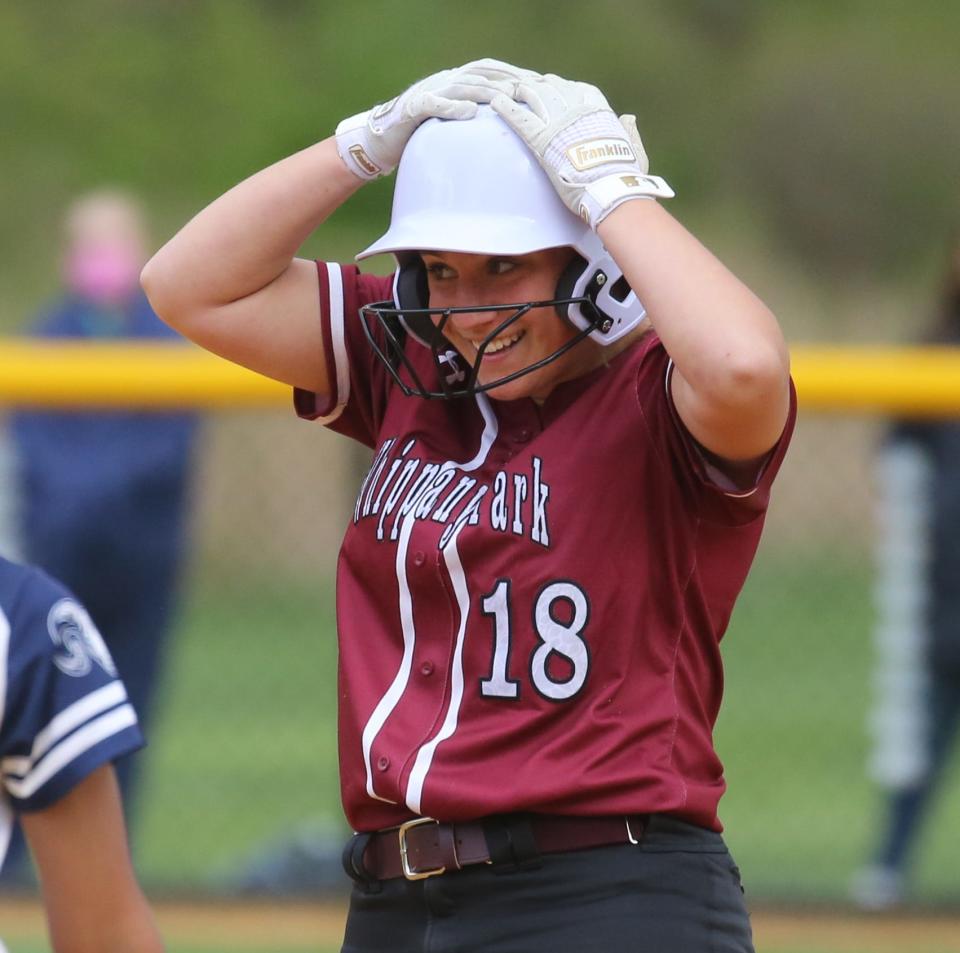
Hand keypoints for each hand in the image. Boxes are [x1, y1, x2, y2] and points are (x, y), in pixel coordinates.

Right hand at [335, 63, 522, 179]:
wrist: (380, 140)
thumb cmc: (418, 135)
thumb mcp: (450, 124)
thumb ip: (473, 120)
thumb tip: (503, 128)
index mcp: (454, 81)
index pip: (490, 70)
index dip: (515, 73)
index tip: (540, 83)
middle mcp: (444, 80)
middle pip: (482, 72)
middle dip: (509, 78)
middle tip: (535, 89)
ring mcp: (428, 91)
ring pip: (462, 84)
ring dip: (489, 90)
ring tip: (511, 98)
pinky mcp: (413, 108)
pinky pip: (434, 103)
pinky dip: (452, 106)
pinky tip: (470, 112)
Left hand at [489, 74, 673, 227]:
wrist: (612, 190)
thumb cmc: (626, 178)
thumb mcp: (635, 150)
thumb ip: (629, 131)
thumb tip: (629, 117)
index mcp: (600, 112)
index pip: (580, 89)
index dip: (566, 86)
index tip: (557, 85)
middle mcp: (578, 111)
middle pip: (554, 88)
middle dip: (540, 85)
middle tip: (526, 86)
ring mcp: (559, 123)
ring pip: (535, 97)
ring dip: (521, 91)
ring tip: (508, 89)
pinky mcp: (543, 140)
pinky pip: (520, 118)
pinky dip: (506, 107)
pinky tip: (496, 102)